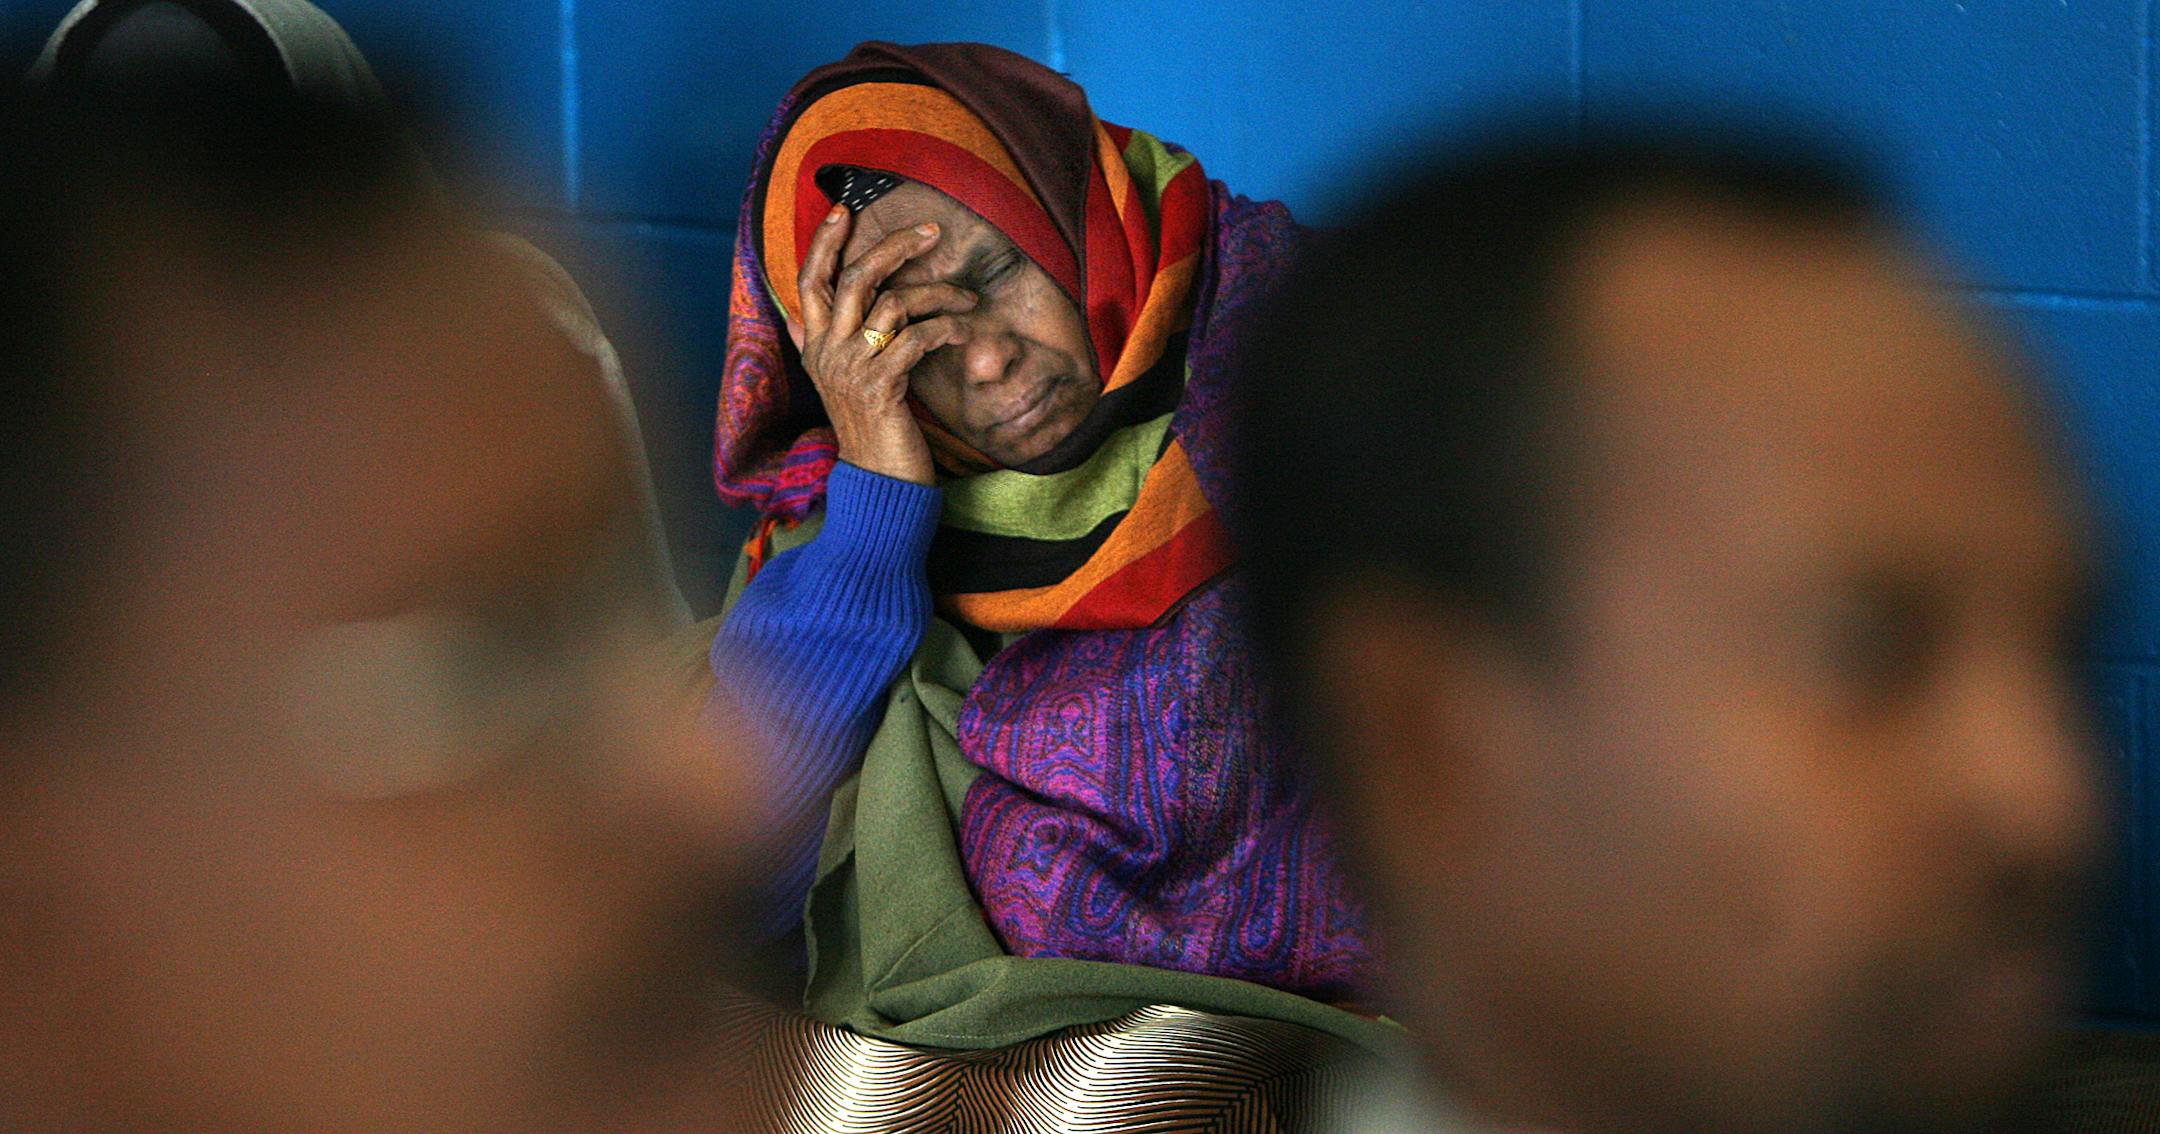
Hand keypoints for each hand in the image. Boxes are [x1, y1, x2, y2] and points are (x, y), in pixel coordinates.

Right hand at [788, 205, 975, 484]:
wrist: (878, 484)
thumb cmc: (869, 429)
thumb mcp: (836, 383)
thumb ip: (815, 346)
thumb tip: (794, 317)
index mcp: (814, 346)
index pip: (809, 281)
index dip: (823, 243)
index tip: (844, 210)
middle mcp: (827, 352)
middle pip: (853, 279)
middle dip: (893, 247)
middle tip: (931, 232)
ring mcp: (852, 369)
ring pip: (893, 304)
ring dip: (937, 293)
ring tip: (966, 298)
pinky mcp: (882, 387)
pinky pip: (916, 338)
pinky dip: (945, 327)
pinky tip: (963, 330)